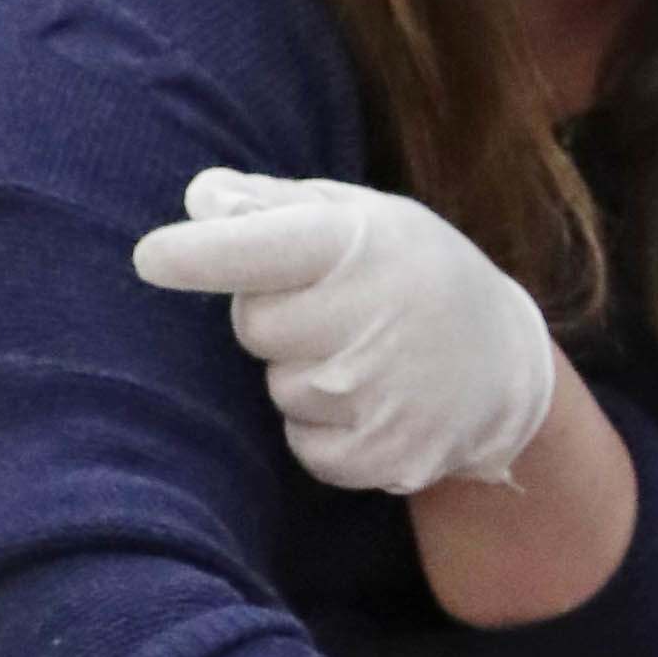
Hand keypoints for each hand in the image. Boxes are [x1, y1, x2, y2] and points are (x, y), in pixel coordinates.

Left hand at [134, 166, 556, 497]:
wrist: (506, 366)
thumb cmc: (414, 274)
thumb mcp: (362, 216)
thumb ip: (274, 204)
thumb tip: (200, 202)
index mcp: (357, 245)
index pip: (255, 249)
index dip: (198, 255)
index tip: (151, 257)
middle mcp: (368, 319)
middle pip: (254, 324)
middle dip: (278, 317)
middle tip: (338, 311)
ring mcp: (376, 394)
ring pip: (281, 387)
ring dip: (306, 374)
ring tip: (365, 358)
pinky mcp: (382, 455)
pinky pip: (305, 442)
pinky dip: (325, 428)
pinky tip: (370, 402)